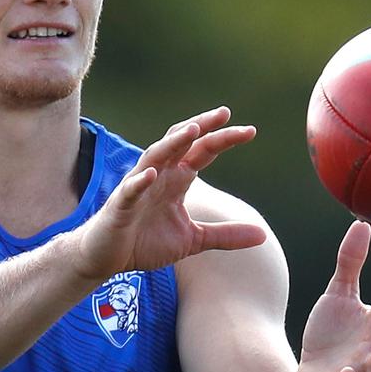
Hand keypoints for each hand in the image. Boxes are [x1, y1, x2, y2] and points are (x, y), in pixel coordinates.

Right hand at [75, 106, 267, 279]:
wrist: (106, 258)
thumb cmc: (145, 242)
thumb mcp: (193, 239)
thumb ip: (225, 235)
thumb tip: (263, 235)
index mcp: (177, 180)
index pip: (202, 151)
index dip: (223, 139)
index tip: (250, 131)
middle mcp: (158, 176)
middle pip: (181, 143)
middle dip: (202, 127)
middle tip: (225, 114)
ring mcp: (138, 187)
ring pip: (155, 156)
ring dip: (173, 143)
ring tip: (192, 131)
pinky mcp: (120, 206)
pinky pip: (130, 189)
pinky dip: (140, 181)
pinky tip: (151, 173)